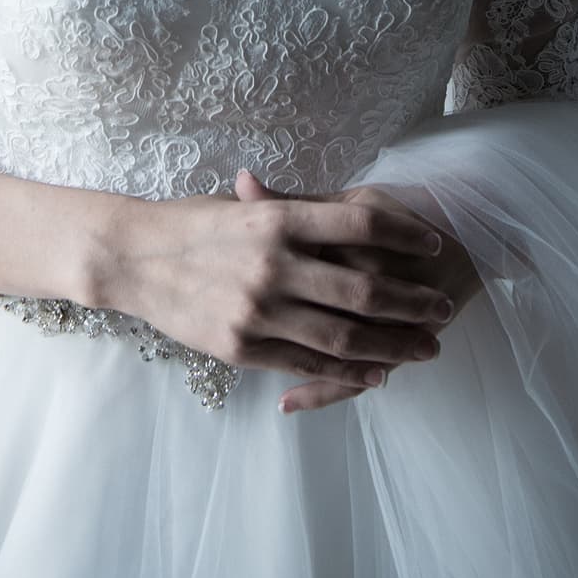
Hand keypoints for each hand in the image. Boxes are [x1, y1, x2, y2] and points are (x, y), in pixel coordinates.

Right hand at [111, 173, 452, 401]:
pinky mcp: (243, 347)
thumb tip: (361, 207)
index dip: (405, 235)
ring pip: (343, 336)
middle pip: (363, 289)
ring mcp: (258, 310)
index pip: (360, 224)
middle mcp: (272, 263)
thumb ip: (299, 207)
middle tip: (445, 310)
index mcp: (276, 218)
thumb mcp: (245, 204)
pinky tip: (376, 372)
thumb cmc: (192, 223)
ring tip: (425, 347)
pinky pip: (308, 364)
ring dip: (393, 345)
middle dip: (413, 303)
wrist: (132, 258)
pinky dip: (348, 371)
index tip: (436, 244)